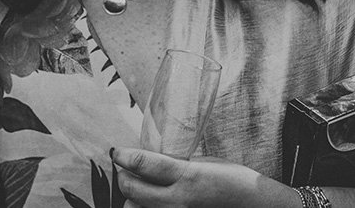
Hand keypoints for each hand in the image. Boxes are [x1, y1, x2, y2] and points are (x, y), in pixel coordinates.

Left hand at [110, 147, 297, 207]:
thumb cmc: (237, 183)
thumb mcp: (206, 163)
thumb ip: (176, 162)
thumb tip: (148, 158)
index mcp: (188, 176)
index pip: (143, 164)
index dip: (124, 156)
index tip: (116, 152)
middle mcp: (180, 201)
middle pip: (132, 190)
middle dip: (124, 177)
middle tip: (127, 170)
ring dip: (133, 198)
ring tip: (142, 190)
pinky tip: (154, 202)